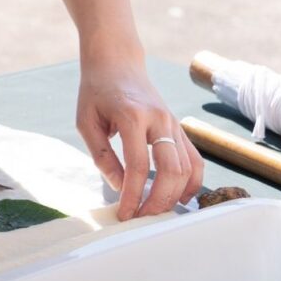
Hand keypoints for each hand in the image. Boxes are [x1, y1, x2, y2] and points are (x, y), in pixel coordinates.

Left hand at [76, 56, 205, 218]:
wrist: (117, 62)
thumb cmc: (96, 91)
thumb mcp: (86, 121)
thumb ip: (102, 155)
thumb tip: (119, 187)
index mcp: (132, 117)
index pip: (139, 166)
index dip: (134, 194)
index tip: (124, 214)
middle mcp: (160, 120)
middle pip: (171, 169)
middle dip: (159, 200)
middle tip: (142, 218)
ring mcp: (174, 123)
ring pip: (188, 167)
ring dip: (176, 195)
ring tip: (157, 212)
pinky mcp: (180, 127)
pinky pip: (195, 160)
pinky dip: (192, 182)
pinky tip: (179, 197)